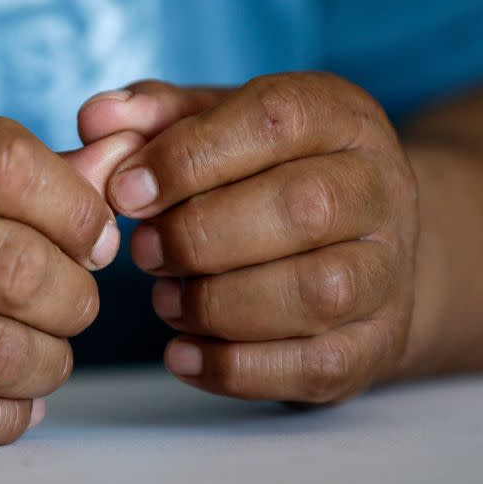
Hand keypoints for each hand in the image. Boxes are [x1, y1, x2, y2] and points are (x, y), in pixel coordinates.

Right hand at [0, 102, 142, 449]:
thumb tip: (113, 174)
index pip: (8, 164)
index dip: (77, 207)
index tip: (90, 235)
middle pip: (18, 268)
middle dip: (76, 293)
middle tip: (72, 297)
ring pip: (3, 353)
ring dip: (53, 356)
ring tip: (45, 345)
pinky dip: (13, 410)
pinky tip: (13, 392)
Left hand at [78, 74, 418, 403]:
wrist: (359, 246)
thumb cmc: (268, 176)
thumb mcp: (218, 126)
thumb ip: (156, 118)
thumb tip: (96, 122)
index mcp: (339, 116)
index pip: (275, 119)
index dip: (189, 157)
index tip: (126, 191)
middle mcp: (379, 187)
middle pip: (302, 207)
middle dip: (200, 235)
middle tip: (144, 251)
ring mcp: (386, 271)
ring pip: (315, 292)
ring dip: (218, 303)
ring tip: (165, 300)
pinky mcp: (374, 343)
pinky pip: (315, 366)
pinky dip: (236, 367)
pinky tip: (184, 353)